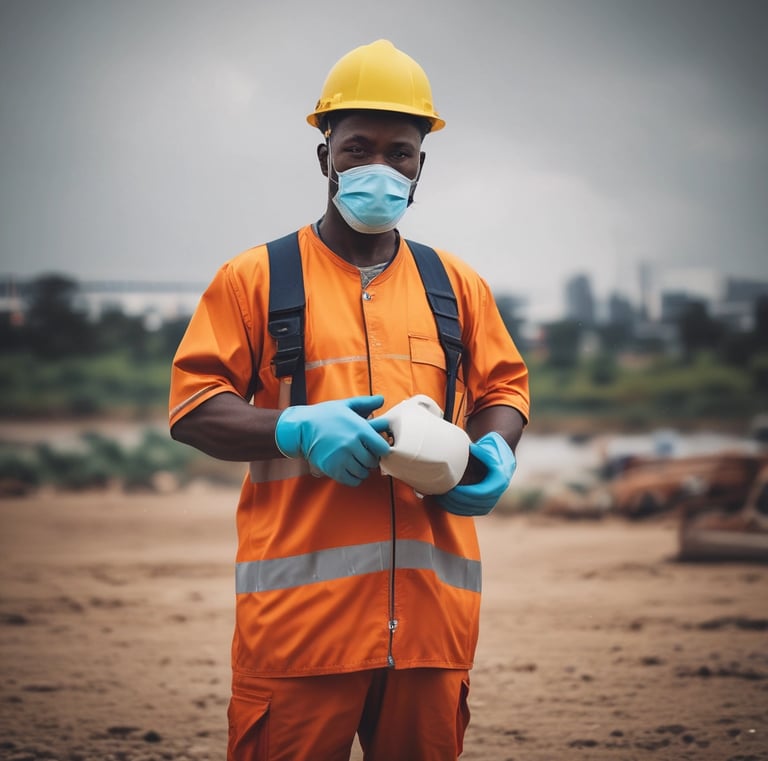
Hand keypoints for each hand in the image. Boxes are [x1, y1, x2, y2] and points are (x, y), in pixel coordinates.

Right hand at [275, 395, 390, 486]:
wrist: (300, 428)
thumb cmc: (323, 415)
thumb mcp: (345, 405)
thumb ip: (365, 403)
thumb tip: (381, 399)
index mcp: (360, 430)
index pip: (382, 448)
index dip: (380, 449)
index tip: (375, 447)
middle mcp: (353, 445)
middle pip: (373, 461)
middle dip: (370, 459)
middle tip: (364, 454)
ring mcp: (342, 458)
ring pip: (363, 472)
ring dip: (362, 469)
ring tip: (356, 462)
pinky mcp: (333, 469)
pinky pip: (352, 481)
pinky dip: (354, 478)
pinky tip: (350, 470)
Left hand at [435, 432, 515, 515]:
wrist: (500, 454)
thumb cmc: (492, 448)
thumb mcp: (490, 445)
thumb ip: (482, 451)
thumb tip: (471, 449)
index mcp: (500, 480)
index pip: (480, 493)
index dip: (465, 493)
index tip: (451, 488)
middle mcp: (498, 492)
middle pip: (475, 503)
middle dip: (457, 500)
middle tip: (442, 494)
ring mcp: (492, 499)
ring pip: (472, 509)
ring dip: (455, 506)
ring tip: (440, 498)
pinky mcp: (485, 504)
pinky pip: (471, 511)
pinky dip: (457, 509)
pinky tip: (445, 502)